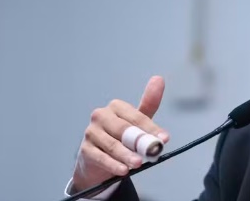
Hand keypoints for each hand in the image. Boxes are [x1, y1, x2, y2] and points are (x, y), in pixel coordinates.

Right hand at [71, 76, 169, 191]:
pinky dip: (113, 164)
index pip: (137, 117)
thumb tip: (159, 79)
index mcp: (116, 107)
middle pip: (124, 130)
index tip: (164, 138)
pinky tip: (123, 170)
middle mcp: (101, 116)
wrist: (96, 160)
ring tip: (139, 163)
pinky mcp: (85, 150)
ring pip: (113, 145)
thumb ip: (148, 104)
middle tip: (153, 151)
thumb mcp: (136, 121)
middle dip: (140, 142)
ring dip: (127, 155)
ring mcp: (91, 132)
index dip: (152, 129)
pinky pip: (101, 157)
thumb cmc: (119, 137)